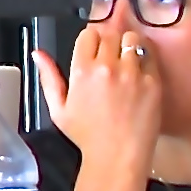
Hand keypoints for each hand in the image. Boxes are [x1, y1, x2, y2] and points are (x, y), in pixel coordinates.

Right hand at [51, 15, 166, 190]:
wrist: (117, 157)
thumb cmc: (88, 137)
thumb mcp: (59, 109)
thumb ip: (48, 78)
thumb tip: (38, 54)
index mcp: (82, 71)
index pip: (89, 34)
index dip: (92, 40)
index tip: (95, 50)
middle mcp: (107, 68)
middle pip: (111, 33)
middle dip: (110, 42)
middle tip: (112, 57)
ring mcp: (132, 74)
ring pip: (133, 39)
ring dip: (129, 46)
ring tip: (127, 62)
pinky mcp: (152, 82)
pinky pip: (150, 57)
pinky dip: (146, 60)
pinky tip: (140, 74)